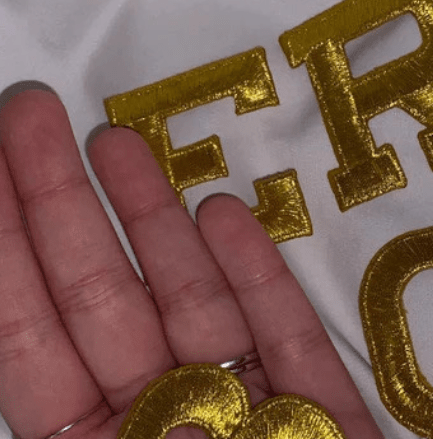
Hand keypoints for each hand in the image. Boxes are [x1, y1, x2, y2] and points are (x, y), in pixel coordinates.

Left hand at [0, 90, 383, 438]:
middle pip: (103, 297)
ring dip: (155, 218)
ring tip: (117, 141)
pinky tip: (224, 213)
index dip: (7, 245)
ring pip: (189, 298)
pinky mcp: (314, 400)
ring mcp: (241, 401)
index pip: (31, 335)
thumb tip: (163, 416)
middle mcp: (164, 415)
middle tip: (34, 112)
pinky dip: (257, 275)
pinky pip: (284, 332)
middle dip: (65, 202)